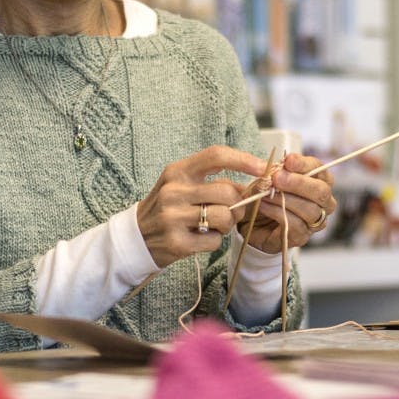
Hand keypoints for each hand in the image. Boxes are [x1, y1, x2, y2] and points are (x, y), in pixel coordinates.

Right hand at [135, 146, 268, 267]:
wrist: (137, 237)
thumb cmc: (168, 207)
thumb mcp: (182, 185)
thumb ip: (212, 181)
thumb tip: (254, 183)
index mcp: (176, 171)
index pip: (215, 155)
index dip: (242, 160)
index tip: (262, 168)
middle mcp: (172, 191)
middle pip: (227, 191)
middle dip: (239, 203)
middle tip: (233, 209)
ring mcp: (173, 217)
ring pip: (225, 216)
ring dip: (228, 224)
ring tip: (214, 224)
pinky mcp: (177, 242)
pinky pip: (215, 240)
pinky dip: (215, 241)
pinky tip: (200, 237)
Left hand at [240, 153, 336, 254]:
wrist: (247, 220)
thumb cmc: (263, 195)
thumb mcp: (267, 178)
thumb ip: (276, 171)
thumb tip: (279, 168)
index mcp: (317, 182)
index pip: (320, 169)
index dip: (305, 164)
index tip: (288, 161)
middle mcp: (322, 203)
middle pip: (321, 192)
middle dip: (299, 183)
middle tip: (277, 178)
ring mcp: (314, 222)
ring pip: (310, 210)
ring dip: (285, 199)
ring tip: (265, 194)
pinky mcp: (301, 237)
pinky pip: (296, 225)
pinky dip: (277, 213)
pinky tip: (263, 206)